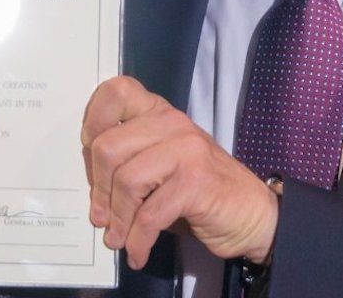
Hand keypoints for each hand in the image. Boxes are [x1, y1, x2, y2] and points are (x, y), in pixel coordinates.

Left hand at [81, 76, 277, 267]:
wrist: (253, 214)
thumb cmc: (199, 190)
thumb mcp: (160, 165)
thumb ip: (129, 160)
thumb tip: (89, 182)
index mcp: (159, 112)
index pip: (116, 92)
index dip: (93, 121)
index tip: (90, 155)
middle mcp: (172, 123)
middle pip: (108, 147)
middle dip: (98, 189)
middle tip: (101, 216)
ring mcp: (187, 150)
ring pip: (126, 181)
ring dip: (117, 219)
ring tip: (116, 237)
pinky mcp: (196, 182)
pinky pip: (150, 214)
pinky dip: (137, 239)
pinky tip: (137, 251)